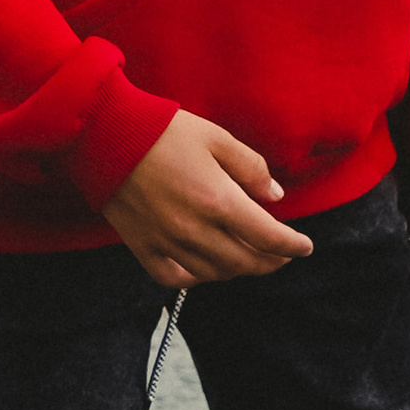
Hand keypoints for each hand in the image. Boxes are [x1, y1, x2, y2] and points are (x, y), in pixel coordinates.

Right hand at [102, 111, 312, 288]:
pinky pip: (174, 278)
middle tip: (281, 254)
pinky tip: (205, 267)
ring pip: (215, 273)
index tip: (304, 246)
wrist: (105, 135)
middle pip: (246, 262)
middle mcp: (195, 229)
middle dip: (271, 261)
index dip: (292, 246)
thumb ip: (251, 169)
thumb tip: (274, 196)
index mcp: (218, 200)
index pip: (268, 237)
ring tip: (247, 256)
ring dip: (238, 269)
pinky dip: (195, 278)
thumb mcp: (217, 138)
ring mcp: (167, 242)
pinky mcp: (142, 247)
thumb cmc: (162, 131)